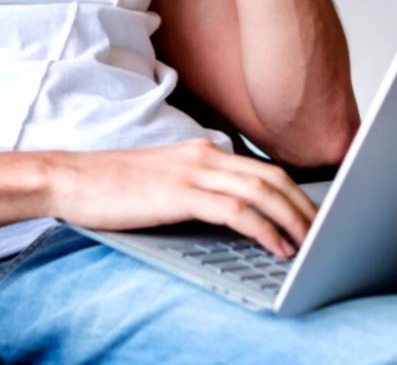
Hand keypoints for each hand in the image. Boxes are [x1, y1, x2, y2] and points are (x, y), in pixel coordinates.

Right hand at [41, 138, 318, 257]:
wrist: (71, 178)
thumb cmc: (112, 185)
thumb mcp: (164, 180)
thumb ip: (197, 187)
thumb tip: (230, 213)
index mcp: (203, 150)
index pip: (262, 169)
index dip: (294, 193)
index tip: (312, 217)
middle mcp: (205, 154)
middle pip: (273, 177)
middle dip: (304, 207)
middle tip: (325, 233)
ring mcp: (193, 172)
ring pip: (261, 191)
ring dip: (292, 219)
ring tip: (311, 244)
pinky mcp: (180, 193)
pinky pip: (235, 210)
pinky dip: (263, 229)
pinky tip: (276, 246)